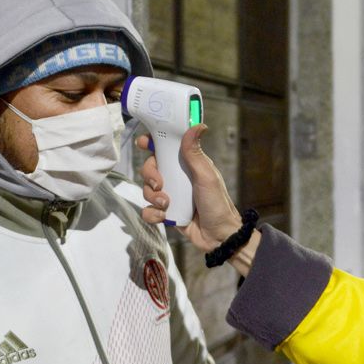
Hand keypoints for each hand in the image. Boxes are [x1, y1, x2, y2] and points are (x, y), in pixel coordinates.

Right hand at [138, 124, 251, 253]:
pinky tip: (164, 216)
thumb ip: (196, 153)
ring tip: (167, 204)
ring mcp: (170, 195)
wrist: (219, 237)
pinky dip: (153, 214)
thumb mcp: (207, 176)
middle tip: (159, 184)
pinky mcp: (165, 212)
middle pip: (150, 167)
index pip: (165, 148)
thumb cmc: (218, 204)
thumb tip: (197, 126)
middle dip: (149, 174)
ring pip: (146, 189)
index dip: (152, 142)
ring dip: (152, 197)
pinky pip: (148, 210)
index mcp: (187, 164)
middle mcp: (176, 177)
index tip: (144, 142)